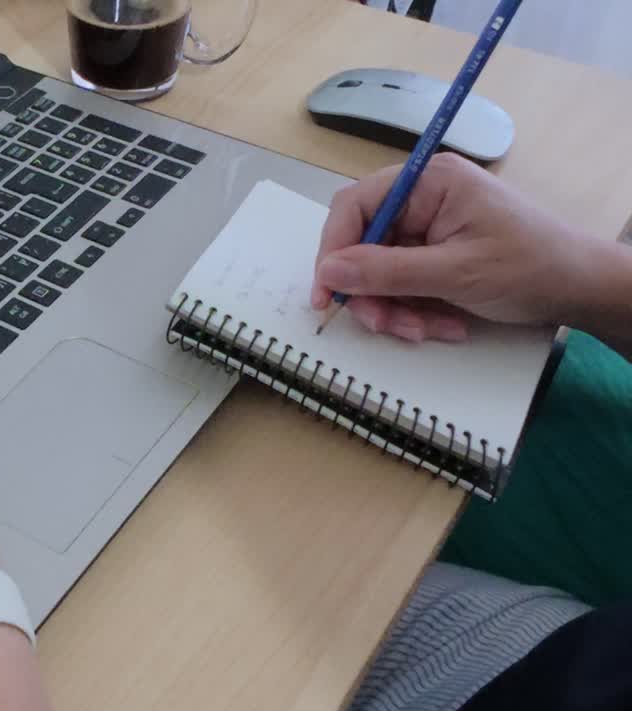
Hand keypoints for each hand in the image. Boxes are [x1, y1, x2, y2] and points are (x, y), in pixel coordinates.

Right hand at [310, 153, 606, 341]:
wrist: (582, 289)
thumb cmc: (530, 268)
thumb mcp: (455, 273)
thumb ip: (387, 271)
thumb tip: (328, 270)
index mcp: (428, 182)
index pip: (355, 206)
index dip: (333, 250)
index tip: (326, 294)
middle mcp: (422, 198)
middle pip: (364, 243)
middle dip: (372, 291)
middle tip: (385, 325)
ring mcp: (428, 227)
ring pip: (380, 271)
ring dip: (396, 308)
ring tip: (426, 330)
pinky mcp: (435, 253)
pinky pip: (403, 283)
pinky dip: (414, 310)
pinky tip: (443, 324)